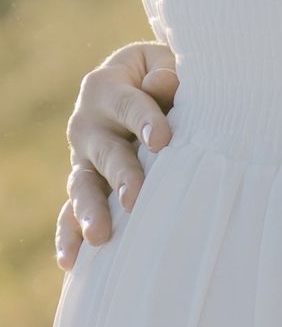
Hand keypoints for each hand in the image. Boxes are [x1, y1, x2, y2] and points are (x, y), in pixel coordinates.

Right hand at [56, 41, 178, 270]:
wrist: (135, 84)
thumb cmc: (161, 76)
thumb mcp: (163, 64)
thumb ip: (167, 74)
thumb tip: (165, 83)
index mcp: (107, 86)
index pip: (130, 105)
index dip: (147, 120)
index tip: (163, 141)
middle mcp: (88, 123)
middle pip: (107, 152)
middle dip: (122, 175)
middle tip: (136, 199)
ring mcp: (84, 158)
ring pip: (83, 186)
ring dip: (90, 211)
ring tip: (99, 237)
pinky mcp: (85, 184)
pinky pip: (71, 212)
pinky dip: (68, 235)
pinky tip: (70, 262)